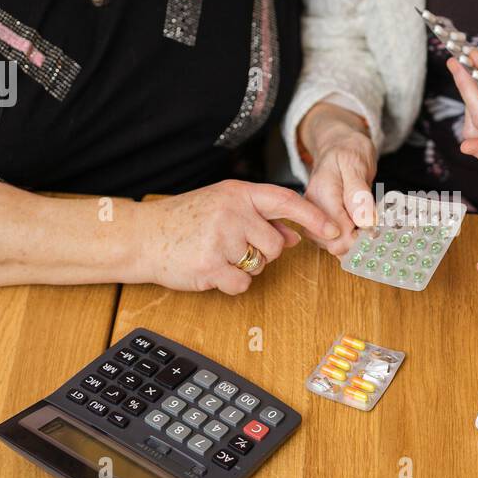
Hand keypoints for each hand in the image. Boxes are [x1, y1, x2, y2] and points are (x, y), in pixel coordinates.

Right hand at [135, 180, 338, 292]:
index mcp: (238, 193)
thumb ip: (261, 216)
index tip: (335, 229)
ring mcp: (220, 239)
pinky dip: (230, 283)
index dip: (314, 216)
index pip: (285, 201)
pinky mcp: (209, 266)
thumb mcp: (224, 207)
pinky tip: (211, 269)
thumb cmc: (185, 220)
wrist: (142, 235)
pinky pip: (242, 284)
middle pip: (276, 244)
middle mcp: (232, 212)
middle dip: (262, 252)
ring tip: (217, 253)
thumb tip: (297, 234)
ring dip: (244, 267)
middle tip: (232, 246)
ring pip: (259, 265)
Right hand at [299, 101, 377, 254]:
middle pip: (334, 244)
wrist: (337, 146)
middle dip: (358, 242)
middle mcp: (313, 210)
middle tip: (375, 228)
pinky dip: (351, 242)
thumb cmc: (348, 151)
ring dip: (355, 243)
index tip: (377, 229)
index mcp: (322, 194)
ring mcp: (314, 218)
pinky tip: (361, 231)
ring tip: (368, 226)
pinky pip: (335, 243)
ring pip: (334, 248)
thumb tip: (365, 223)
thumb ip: (359, 194)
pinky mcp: (320, 224)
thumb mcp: (357, 164)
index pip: (338, 232)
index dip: (361, 236)